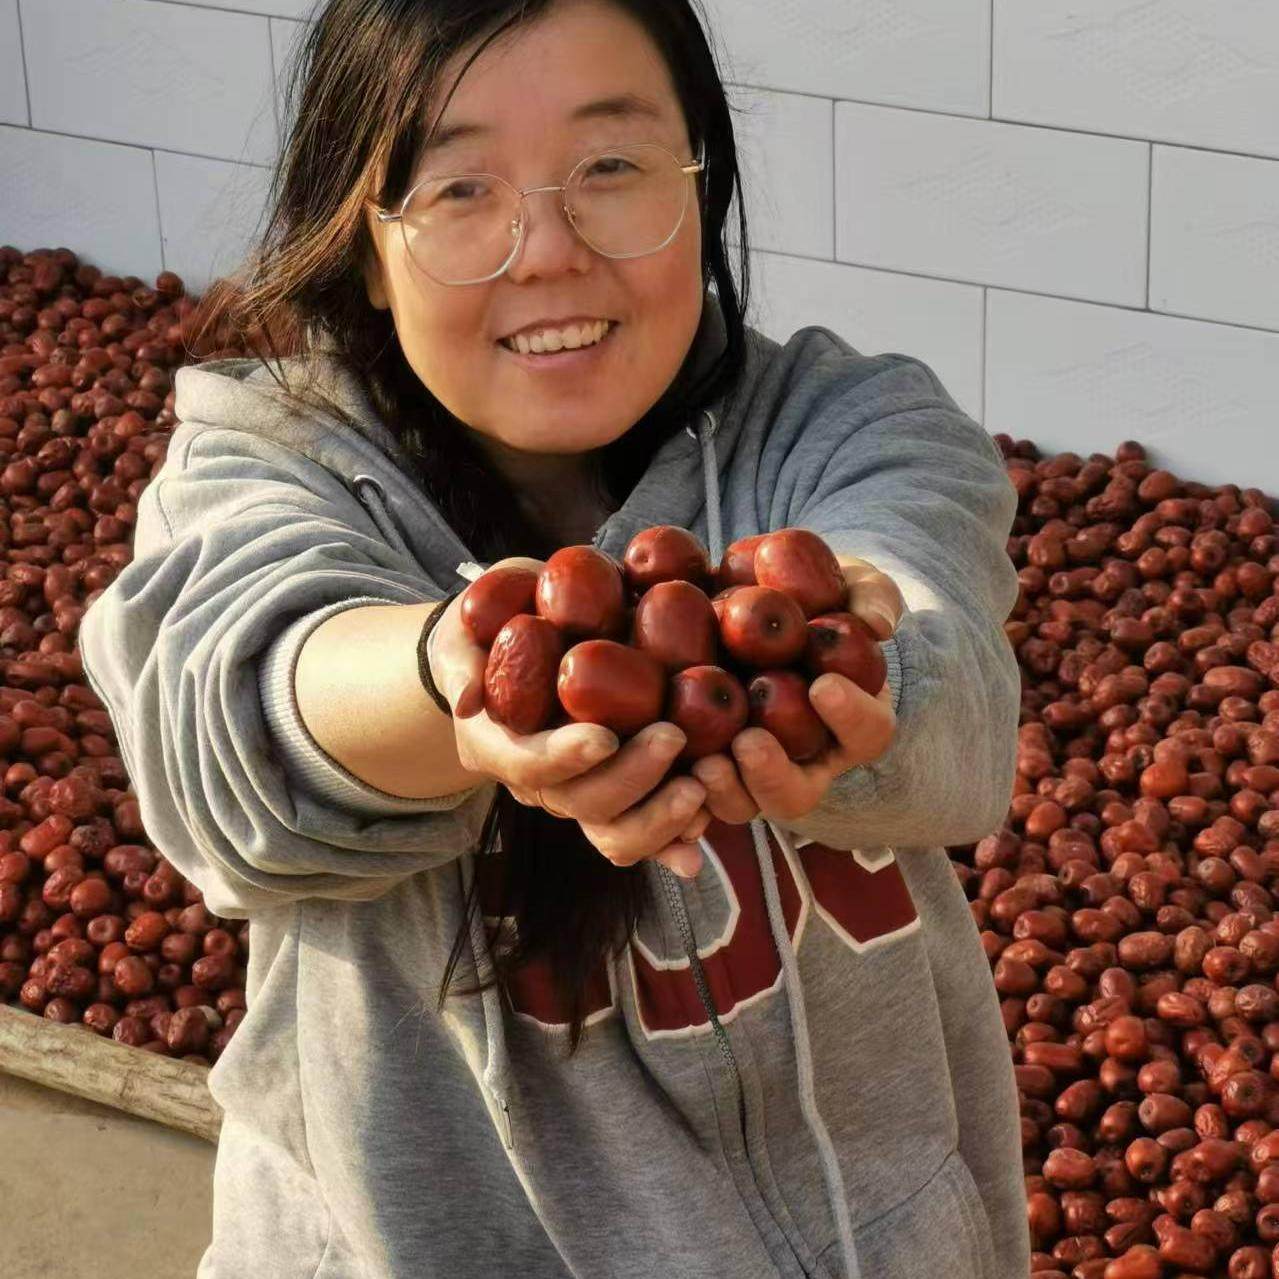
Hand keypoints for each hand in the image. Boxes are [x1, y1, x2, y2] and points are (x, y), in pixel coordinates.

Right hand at [431, 558, 709, 878]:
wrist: (501, 656)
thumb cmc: (487, 631)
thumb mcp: (465, 630)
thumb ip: (464, 659)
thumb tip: (467, 699)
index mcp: (495, 742)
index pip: (527, 762)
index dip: (564, 756)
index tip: (605, 736)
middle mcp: (536, 782)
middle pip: (578, 801)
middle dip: (629, 776)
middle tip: (673, 735)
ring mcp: (574, 796)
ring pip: (610, 833)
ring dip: (657, 820)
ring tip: (699, 787)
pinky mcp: (611, 800)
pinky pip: (637, 836)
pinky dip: (670, 841)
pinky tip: (699, 843)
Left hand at [691, 554, 904, 824]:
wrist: (759, 608)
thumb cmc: (816, 601)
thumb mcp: (851, 588)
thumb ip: (871, 597)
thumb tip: (877, 624)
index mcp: (849, 722)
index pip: (867, 732)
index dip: (850, 716)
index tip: (822, 685)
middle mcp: (802, 758)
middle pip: (797, 793)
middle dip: (773, 774)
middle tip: (749, 741)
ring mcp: (751, 768)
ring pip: (744, 805)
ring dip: (725, 790)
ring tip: (704, 762)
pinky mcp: (706, 761)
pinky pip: (693, 795)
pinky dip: (680, 788)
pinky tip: (663, 764)